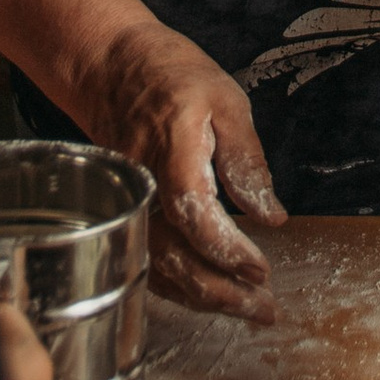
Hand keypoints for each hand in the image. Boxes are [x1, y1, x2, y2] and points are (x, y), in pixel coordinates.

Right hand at [81, 23, 285, 325]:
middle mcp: (142, 187)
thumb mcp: (225, 101)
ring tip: (247, 311)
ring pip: (158, 268)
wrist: (110, 67)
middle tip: (264, 310)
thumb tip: (269, 215)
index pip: (195, 217)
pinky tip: (210, 294)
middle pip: (173, 257)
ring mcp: (128, 203)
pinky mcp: (125, 212)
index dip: (227, 251)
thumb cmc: (172, 77)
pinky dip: (178, 286)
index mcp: (170, 154)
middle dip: (222, 292)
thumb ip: (246, 160)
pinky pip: (148, 260)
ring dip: (203, 298)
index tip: (261, 270)